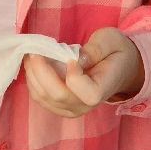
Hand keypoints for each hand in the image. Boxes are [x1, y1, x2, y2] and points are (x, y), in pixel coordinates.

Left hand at [23, 27, 143, 118]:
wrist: (118, 68)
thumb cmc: (115, 52)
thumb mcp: (111, 41)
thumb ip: (97, 48)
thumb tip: (77, 58)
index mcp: (102, 90)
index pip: (84, 92)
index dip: (73, 75)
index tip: (71, 57)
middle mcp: (85, 105)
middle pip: (57, 95)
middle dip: (40, 71)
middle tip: (34, 50)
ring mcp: (70, 109)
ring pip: (43, 97)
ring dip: (32, 75)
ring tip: (31, 55)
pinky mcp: (58, 107)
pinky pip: (39, 97)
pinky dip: (32, 80)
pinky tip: (33, 65)